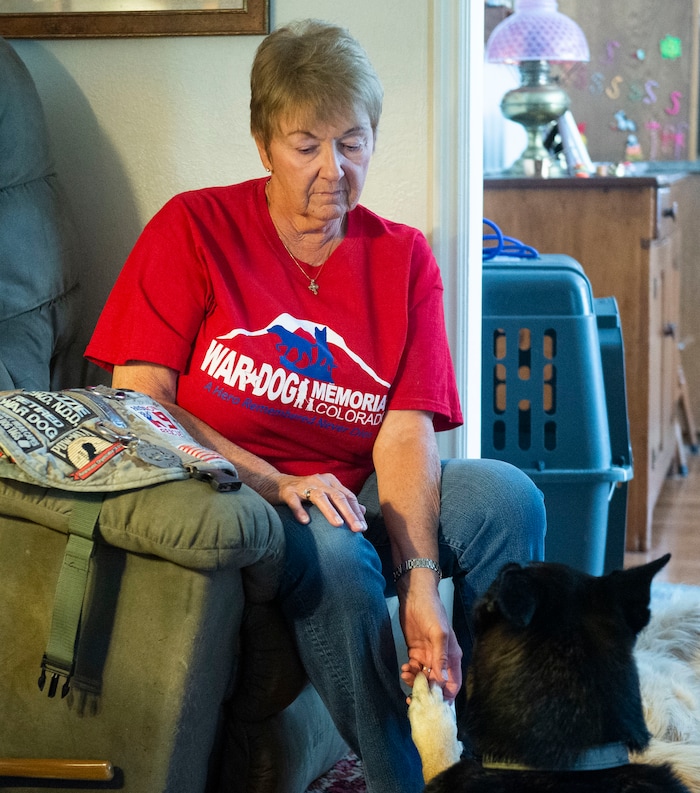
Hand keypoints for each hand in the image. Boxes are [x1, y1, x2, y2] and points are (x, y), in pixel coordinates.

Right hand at [273, 472, 366, 531]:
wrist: (273, 484)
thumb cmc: (302, 492)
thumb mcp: (324, 493)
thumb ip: (342, 500)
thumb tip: (363, 510)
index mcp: (329, 481)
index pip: (347, 496)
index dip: (357, 511)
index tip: (364, 527)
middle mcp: (318, 481)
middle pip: (337, 496)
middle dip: (349, 513)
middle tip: (358, 529)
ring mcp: (302, 485)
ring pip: (319, 497)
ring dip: (330, 511)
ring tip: (338, 525)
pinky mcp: (288, 492)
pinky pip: (294, 501)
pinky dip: (300, 510)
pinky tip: (305, 522)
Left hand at [398, 572, 461, 702]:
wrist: (415, 597)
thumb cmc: (432, 611)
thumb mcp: (439, 633)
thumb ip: (440, 657)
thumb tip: (441, 680)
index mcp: (452, 657)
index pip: (453, 683)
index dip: (445, 695)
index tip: (433, 702)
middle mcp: (441, 659)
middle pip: (436, 684)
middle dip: (426, 691)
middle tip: (414, 693)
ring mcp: (428, 656)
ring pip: (423, 678)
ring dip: (415, 681)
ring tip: (407, 673)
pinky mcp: (416, 652)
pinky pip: (414, 669)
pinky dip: (409, 673)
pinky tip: (405, 668)